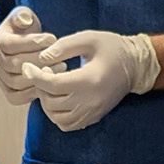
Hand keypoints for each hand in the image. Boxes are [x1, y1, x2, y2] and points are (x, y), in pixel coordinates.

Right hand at [0, 7, 52, 105]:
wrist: (18, 48)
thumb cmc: (23, 30)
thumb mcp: (22, 16)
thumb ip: (22, 15)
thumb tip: (24, 21)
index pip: (11, 44)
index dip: (33, 42)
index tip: (52, 38)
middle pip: (15, 64)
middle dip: (40, 60)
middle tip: (60, 56)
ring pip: (17, 82)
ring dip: (40, 76)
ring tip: (61, 67)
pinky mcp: (8, 92)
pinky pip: (18, 97)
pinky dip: (34, 92)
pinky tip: (51, 82)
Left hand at [25, 29, 159, 131]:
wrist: (135, 66)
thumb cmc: (112, 48)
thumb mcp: (88, 39)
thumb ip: (63, 47)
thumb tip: (41, 58)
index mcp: (89, 80)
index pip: (52, 84)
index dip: (35, 76)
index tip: (28, 67)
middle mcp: (90, 101)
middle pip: (51, 102)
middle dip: (41, 87)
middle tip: (44, 72)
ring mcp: (92, 112)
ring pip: (56, 117)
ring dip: (47, 103)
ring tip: (51, 86)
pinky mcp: (93, 118)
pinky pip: (67, 125)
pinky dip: (57, 115)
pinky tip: (59, 99)